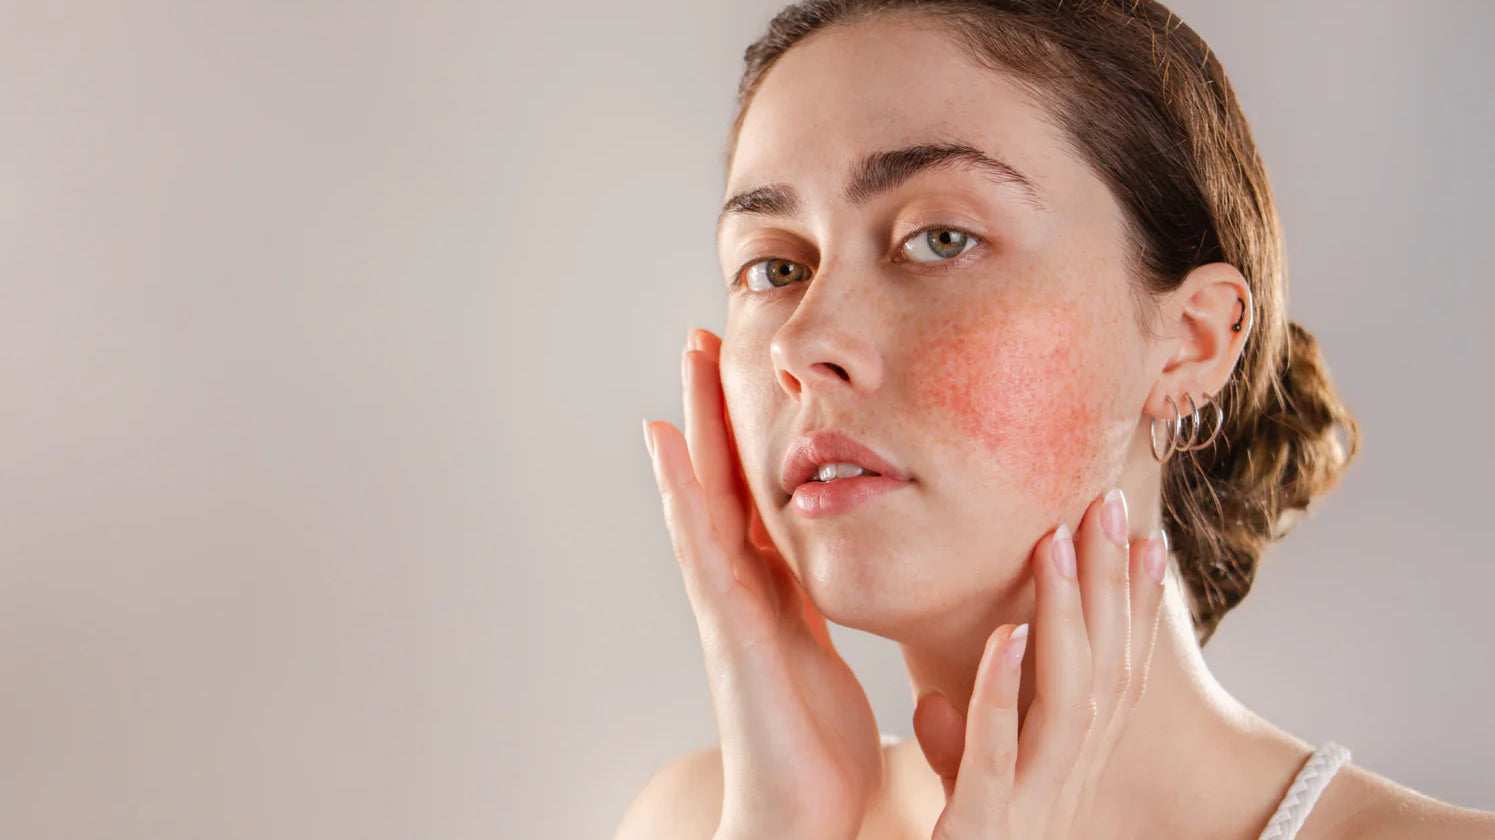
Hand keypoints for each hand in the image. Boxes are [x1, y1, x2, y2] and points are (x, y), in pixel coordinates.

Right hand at [643, 328, 883, 839]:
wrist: (798, 817)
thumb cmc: (815, 751)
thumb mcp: (829, 658)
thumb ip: (828, 613)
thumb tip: (847, 577)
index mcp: (775, 591)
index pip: (760, 494)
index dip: (749, 435)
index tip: (745, 375)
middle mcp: (743, 586)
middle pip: (725, 479)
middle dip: (715, 409)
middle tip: (705, 336)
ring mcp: (725, 602)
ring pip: (705, 494)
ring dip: (694, 425)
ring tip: (686, 358)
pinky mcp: (725, 624)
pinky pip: (700, 543)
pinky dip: (679, 488)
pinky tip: (664, 438)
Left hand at [911, 490, 1168, 839]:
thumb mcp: (967, 803)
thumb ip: (962, 750)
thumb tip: (936, 701)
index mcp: (1071, 771)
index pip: (1116, 676)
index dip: (1135, 609)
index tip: (1145, 538)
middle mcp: (1069, 783)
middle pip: (1107, 671)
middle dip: (1111, 586)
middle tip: (1109, 505)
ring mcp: (1034, 804)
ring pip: (1069, 699)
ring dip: (1067, 617)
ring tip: (1058, 543)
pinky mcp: (986, 824)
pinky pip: (999, 753)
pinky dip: (1004, 691)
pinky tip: (1007, 634)